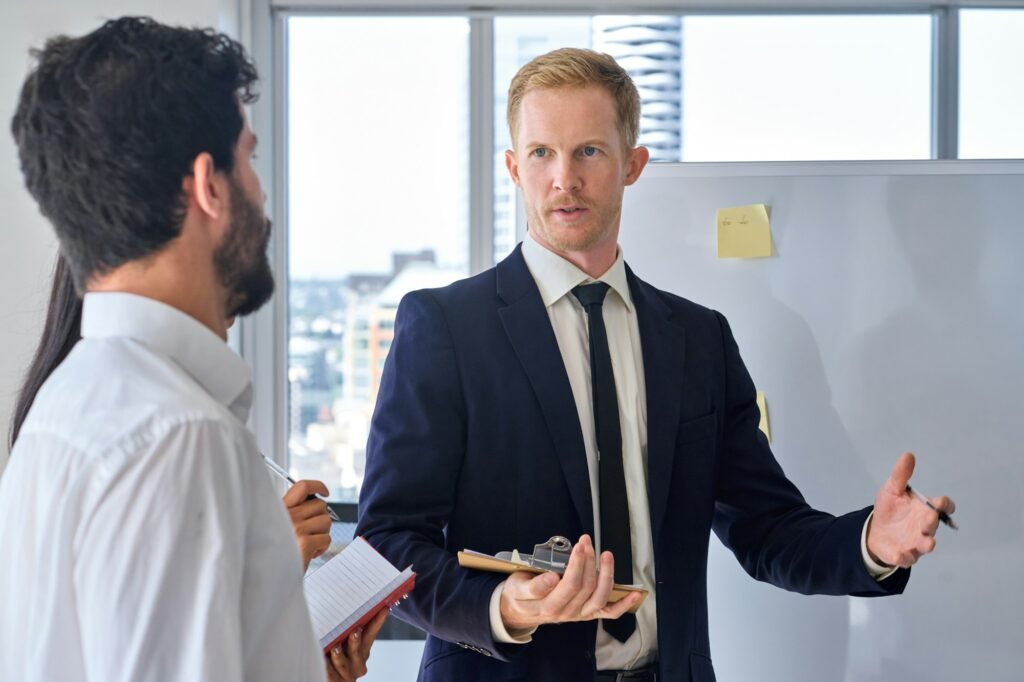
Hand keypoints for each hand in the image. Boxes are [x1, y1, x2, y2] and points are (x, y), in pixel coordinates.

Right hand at [283, 479, 332, 569]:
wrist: (266, 580)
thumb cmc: (275, 554)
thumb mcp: (278, 527)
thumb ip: (293, 513)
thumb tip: (318, 503)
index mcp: (280, 509)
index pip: (303, 487)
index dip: (318, 486)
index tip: (324, 492)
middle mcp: (287, 516)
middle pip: (321, 505)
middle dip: (321, 519)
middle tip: (312, 533)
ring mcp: (295, 528)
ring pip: (326, 521)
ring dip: (322, 534)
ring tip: (309, 545)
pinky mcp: (305, 543)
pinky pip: (326, 538)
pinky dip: (322, 548)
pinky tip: (310, 554)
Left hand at [325, 608, 387, 680]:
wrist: (331, 679)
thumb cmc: (333, 657)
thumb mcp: (342, 642)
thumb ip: (344, 631)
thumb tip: (343, 610)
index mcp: (362, 650)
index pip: (371, 634)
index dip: (377, 622)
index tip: (384, 610)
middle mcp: (357, 662)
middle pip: (358, 649)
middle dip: (356, 640)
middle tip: (355, 631)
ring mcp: (348, 674)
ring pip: (343, 663)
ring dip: (340, 655)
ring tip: (335, 648)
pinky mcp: (336, 681)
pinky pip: (330, 674)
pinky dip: (327, 666)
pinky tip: (323, 659)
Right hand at [498, 534, 642, 631]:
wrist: (519, 610)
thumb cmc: (519, 594)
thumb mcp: (517, 587)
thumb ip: (533, 586)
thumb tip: (552, 578)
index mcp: (549, 606)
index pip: (569, 585)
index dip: (577, 565)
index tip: (579, 547)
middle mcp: (567, 612)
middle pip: (585, 587)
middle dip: (588, 560)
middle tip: (585, 541)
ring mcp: (579, 614)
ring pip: (599, 597)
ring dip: (606, 574)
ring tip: (605, 554)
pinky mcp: (587, 613)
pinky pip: (608, 612)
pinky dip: (624, 604)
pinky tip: (635, 593)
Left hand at [866, 452, 956, 567]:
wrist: (875, 531)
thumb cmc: (890, 509)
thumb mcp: (892, 489)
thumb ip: (901, 475)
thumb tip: (908, 455)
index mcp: (925, 509)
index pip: (943, 507)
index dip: (944, 505)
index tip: (940, 502)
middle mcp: (924, 527)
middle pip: (933, 525)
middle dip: (932, 522)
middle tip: (929, 516)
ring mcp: (915, 543)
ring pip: (925, 545)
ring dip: (927, 544)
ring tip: (928, 543)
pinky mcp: (902, 555)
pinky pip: (905, 558)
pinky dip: (903, 557)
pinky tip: (899, 554)